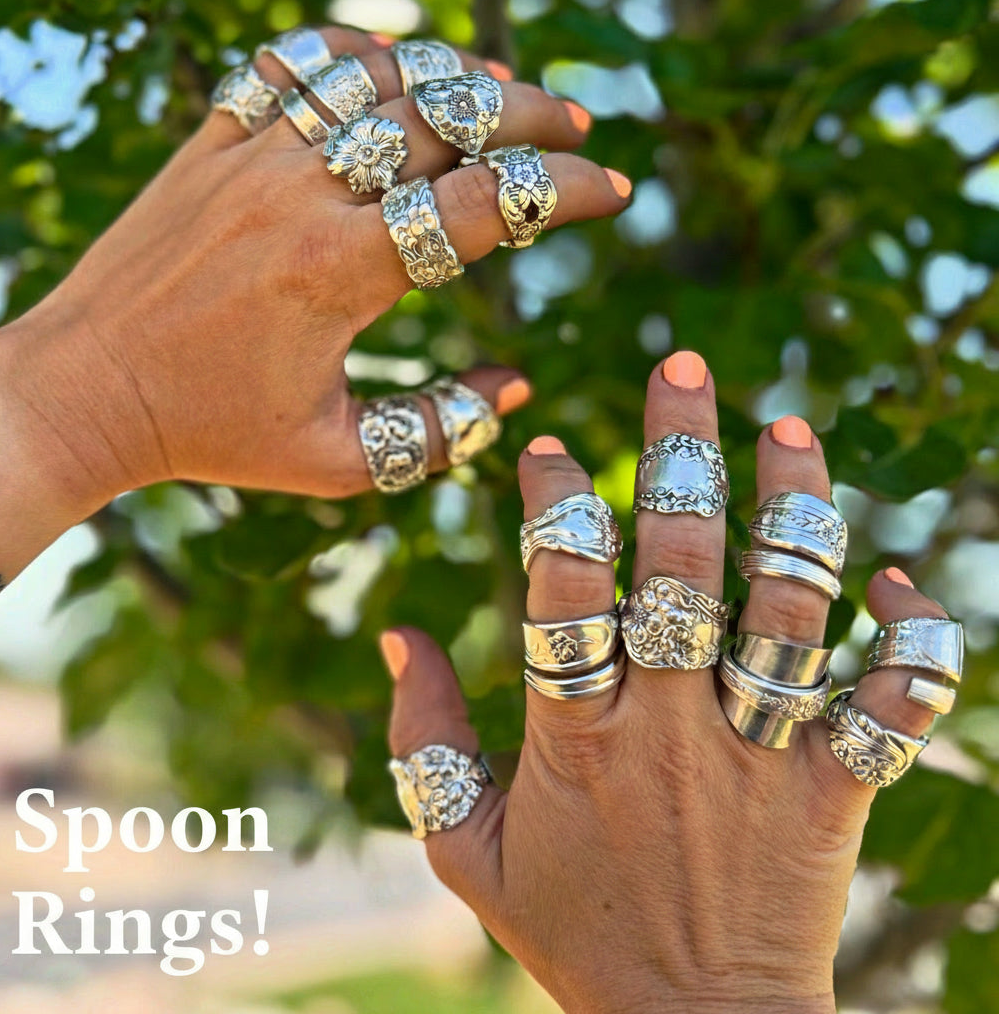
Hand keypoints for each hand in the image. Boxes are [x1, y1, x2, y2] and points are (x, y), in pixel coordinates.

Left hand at [0, 26, 630, 591]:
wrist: (87, 390)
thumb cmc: (211, 434)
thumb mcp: (338, 459)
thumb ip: (438, 431)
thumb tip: (514, 388)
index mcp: (341, 272)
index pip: (484, 204)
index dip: (561, 193)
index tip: (610, 193)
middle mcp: (301, 194)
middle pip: (443, 119)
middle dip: (530, 117)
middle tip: (576, 129)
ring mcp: (251, 154)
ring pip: (376, 74)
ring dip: (453, 75)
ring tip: (502, 94)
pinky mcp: (211, 139)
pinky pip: (295, 64)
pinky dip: (358, 53)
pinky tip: (396, 69)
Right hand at [381, 351, 948, 1013]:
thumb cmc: (572, 933)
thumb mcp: (463, 846)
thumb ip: (420, 735)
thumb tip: (394, 630)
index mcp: (577, 737)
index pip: (562, 586)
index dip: (557, 502)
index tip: (551, 446)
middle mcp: (673, 726)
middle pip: (684, 563)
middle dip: (683, 452)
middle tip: (684, 369)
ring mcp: (761, 754)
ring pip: (791, 605)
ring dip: (796, 507)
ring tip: (788, 425)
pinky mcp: (833, 790)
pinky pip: (892, 702)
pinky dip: (908, 636)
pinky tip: (894, 581)